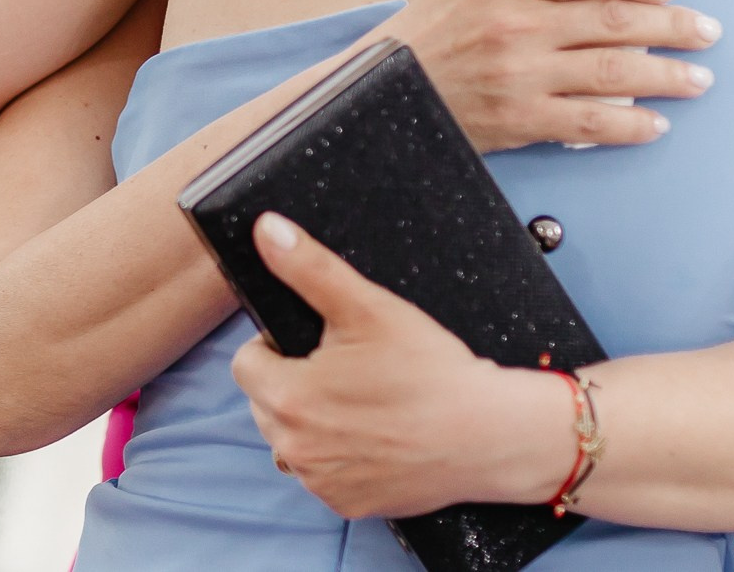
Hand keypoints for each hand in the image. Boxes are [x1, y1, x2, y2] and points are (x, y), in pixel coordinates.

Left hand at [230, 213, 572, 519]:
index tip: (318, 343)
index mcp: (286, 397)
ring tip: (363, 401)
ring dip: (312, 422)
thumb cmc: (429, 370)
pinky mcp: (347, 504)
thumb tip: (267, 230)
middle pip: (266, 403)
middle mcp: (294, 448)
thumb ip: (309, 268)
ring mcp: (320, 482)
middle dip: (294, 382)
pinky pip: (324, 474)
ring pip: (293, 440)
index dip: (277, 346)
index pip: (245, 363)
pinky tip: (377, 436)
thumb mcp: (367, 306)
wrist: (488, 434)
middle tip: (347, 368)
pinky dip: (340, 457)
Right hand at [378, 0, 719, 151]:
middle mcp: (518, 25)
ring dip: (668, 75)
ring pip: (616, 72)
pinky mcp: (519, 121)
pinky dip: (631, 124)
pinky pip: (591, 124)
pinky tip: (656, 125)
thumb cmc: (420, 41)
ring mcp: (521, 76)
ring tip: (699, 79)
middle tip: (707, 31)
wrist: (371, 96)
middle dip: (675, 25)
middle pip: (618, 18)